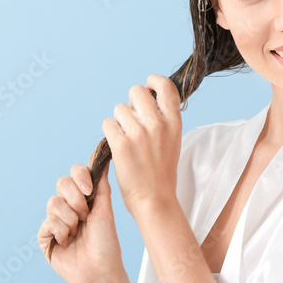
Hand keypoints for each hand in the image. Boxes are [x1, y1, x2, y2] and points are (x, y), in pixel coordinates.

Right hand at [38, 161, 124, 282]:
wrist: (100, 269)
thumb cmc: (106, 243)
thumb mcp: (106, 209)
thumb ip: (101, 185)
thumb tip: (104, 162)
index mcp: (83, 198)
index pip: (74, 174)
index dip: (80, 177)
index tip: (88, 190)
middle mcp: (68, 206)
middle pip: (62, 183)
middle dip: (76, 201)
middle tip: (86, 217)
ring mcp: (55, 220)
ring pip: (53, 203)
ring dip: (70, 220)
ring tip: (77, 233)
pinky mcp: (45, 235)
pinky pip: (48, 222)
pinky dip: (61, 232)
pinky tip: (67, 242)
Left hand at [102, 74, 181, 219]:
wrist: (154, 200)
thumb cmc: (161, 172)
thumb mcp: (172, 141)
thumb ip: (162, 119)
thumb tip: (147, 97)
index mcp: (174, 122)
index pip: (165, 86)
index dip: (153, 82)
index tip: (148, 87)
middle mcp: (158, 124)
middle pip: (136, 91)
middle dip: (131, 103)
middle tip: (132, 121)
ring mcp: (139, 134)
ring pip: (119, 108)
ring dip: (119, 120)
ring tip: (127, 139)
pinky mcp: (121, 144)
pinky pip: (107, 124)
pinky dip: (109, 133)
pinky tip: (117, 146)